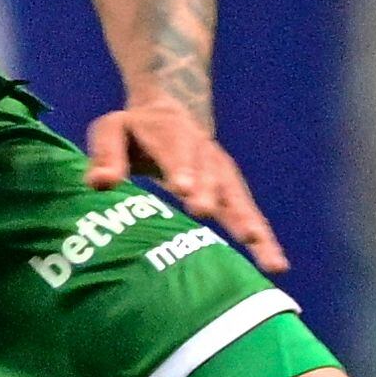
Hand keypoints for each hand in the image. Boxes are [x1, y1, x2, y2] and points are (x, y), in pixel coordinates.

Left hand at [85, 99, 289, 275]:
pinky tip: (275, 264)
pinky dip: (263, 238)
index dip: (182, 168)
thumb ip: (105, 156)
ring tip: (258, 247)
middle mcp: (204, 153)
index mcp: (173, 135)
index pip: (178, 150)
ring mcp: (222, 173)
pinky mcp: (232, 192)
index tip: (182, 188)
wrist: (165, 112)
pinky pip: (249, 215)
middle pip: (210, 174)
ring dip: (246, 220)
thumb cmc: (133, 130)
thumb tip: (100, 183)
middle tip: (204, 212)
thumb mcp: (112, 130)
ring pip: (236, 197)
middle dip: (209, 193)